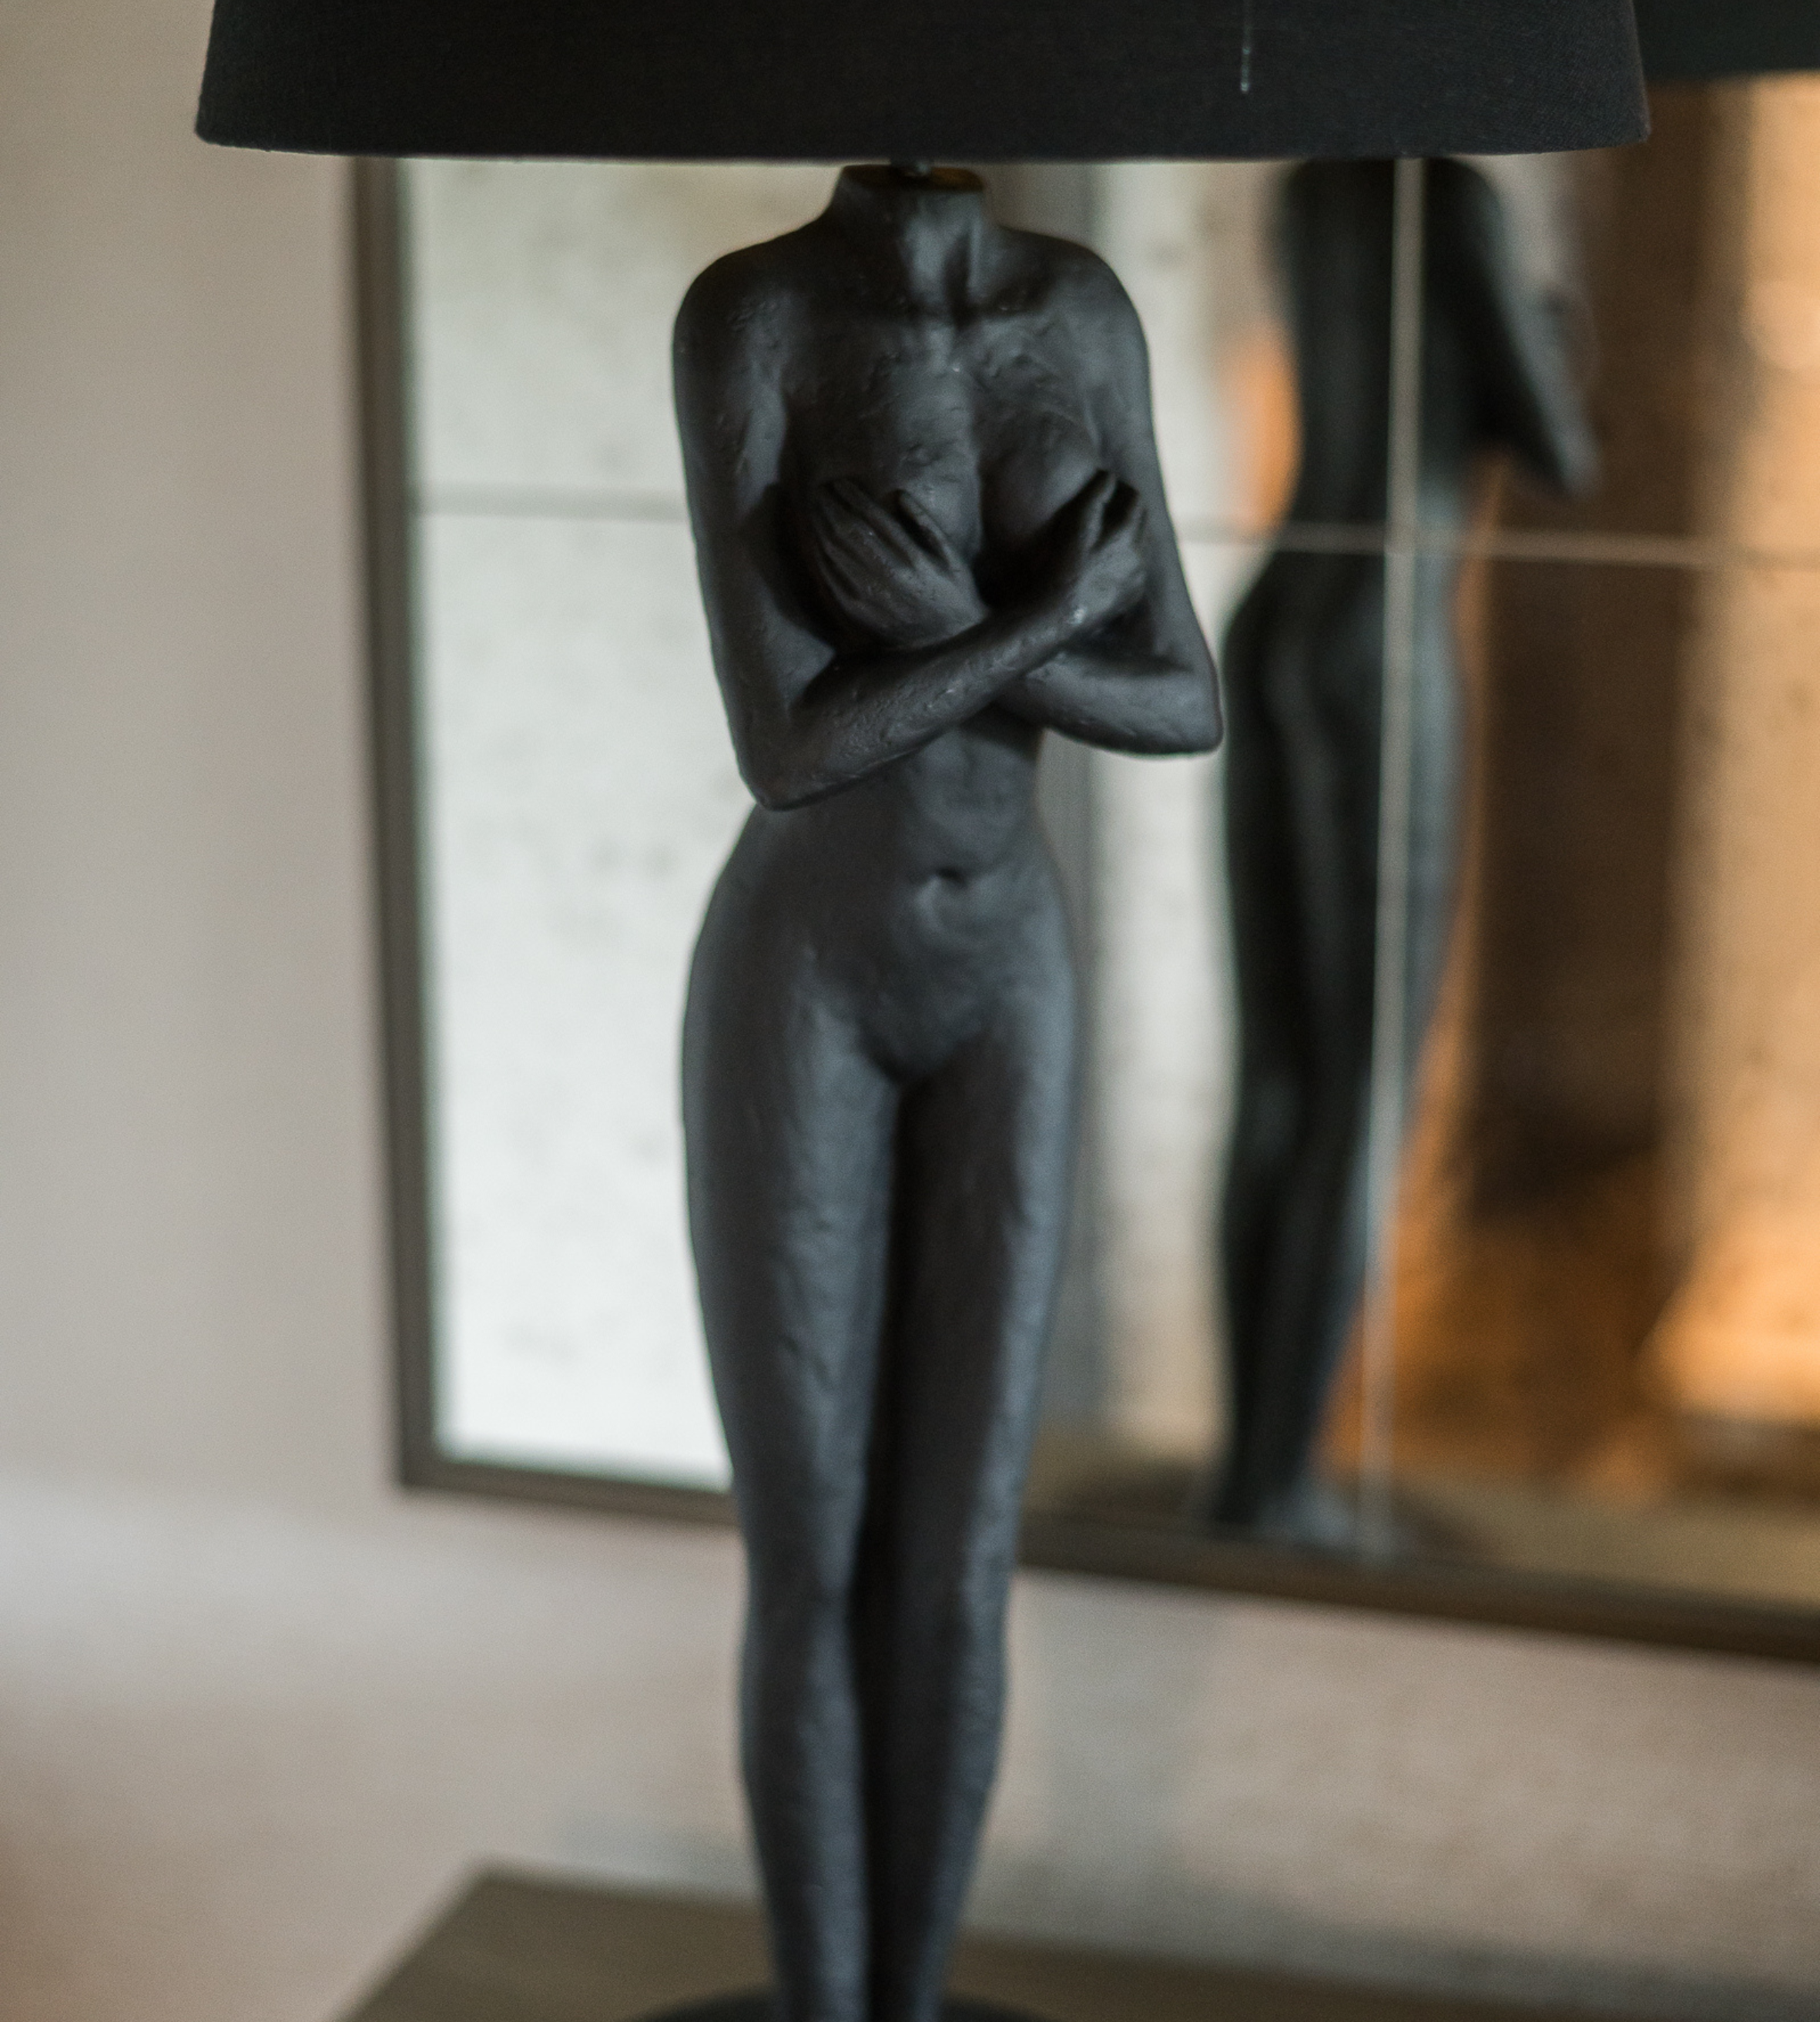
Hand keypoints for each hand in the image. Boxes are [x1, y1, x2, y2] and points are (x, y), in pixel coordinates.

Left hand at [801, 478, 987, 648]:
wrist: (947, 642)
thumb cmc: (952, 593)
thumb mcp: (951, 556)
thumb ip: (926, 525)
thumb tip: (900, 495)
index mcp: (912, 557)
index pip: (872, 517)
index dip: (852, 497)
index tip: (839, 482)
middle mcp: (888, 575)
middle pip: (848, 531)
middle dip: (831, 507)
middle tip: (819, 491)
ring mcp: (870, 595)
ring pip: (835, 552)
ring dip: (820, 527)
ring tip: (814, 509)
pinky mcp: (858, 612)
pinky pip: (831, 579)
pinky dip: (821, 556)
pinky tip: (815, 541)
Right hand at [1034, 469, 1148, 635]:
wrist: (1056, 616)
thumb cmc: (1061, 565)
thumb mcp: (1075, 522)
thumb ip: (1096, 494)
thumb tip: (1109, 476)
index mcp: (1128, 533)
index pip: (1135, 498)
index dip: (1120, 489)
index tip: (1107, 487)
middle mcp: (1139, 556)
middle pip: (1142, 522)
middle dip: (1128, 510)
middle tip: (1108, 507)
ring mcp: (1137, 579)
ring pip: (1140, 548)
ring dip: (1128, 537)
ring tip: (1105, 535)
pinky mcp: (1130, 598)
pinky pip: (1134, 573)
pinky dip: (1124, 563)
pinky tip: (1104, 565)